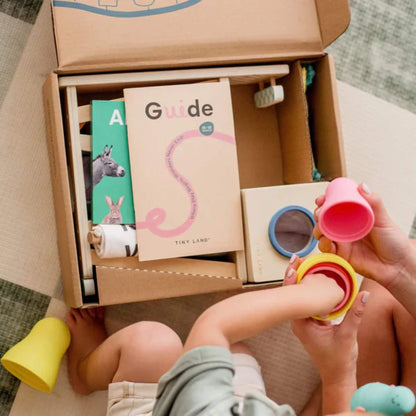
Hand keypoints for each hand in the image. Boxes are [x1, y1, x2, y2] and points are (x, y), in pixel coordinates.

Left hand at [284, 257, 368, 383]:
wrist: (337, 373)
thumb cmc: (339, 359)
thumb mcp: (348, 336)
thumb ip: (355, 315)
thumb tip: (364, 295)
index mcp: (301, 324)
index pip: (293, 298)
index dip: (292, 280)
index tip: (293, 266)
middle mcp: (299, 320)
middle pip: (293, 293)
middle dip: (295, 275)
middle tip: (297, 258)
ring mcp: (303, 319)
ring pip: (299, 295)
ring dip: (302, 280)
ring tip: (303, 262)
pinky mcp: (310, 319)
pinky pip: (307, 300)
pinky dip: (310, 288)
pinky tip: (314, 277)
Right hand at [313, 184, 415, 289]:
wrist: (398, 267)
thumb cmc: (394, 243)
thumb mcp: (384, 220)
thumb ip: (374, 202)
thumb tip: (362, 186)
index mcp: (354, 217)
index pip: (334, 206)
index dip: (324, 202)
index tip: (321, 199)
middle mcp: (345, 228)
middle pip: (324, 219)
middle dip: (318, 215)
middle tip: (320, 214)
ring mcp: (341, 241)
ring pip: (321, 233)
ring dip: (318, 229)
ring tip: (323, 229)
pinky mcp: (340, 255)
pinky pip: (326, 249)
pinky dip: (323, 244)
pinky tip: (327, 241)